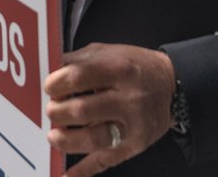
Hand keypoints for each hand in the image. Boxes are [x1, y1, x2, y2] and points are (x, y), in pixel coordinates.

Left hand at [44, 44, 175, 176]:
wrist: (171, 85)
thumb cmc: (133, 67)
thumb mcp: (106, 52)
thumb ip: (76, 61)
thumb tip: (47, 72)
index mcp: (118, 69)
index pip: (77, 77)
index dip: (55, 84)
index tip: (49, 87)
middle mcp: (128, 98)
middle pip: (82, 110)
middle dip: (57, 112)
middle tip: (51, 110)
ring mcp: (133, 125)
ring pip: (94, 139)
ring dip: (67, 141)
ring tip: (54, 136)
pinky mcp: (134, 145)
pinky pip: (106, 160)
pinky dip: (84, 170)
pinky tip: (67, 174)